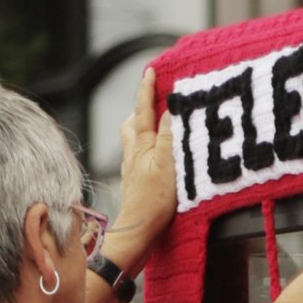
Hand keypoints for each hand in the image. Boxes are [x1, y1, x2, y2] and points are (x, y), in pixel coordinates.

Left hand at [110, 64, 171, 267]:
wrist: (139, 232)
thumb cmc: (153, 202)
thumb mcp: (166, 165)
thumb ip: (167, 137)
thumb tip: (168, 110)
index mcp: (141, 144)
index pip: (144, 109)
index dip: (147, 89)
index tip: (151, 70)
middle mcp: (134, 153)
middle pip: (134, 122)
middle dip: (142, 108)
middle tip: (153, 98)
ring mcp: (134, 168)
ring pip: (135, 140)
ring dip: (144, 128)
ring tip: (157, 124)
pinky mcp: (138, 183)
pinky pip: (140, 156)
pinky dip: (147, 148)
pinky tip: (156, 156)